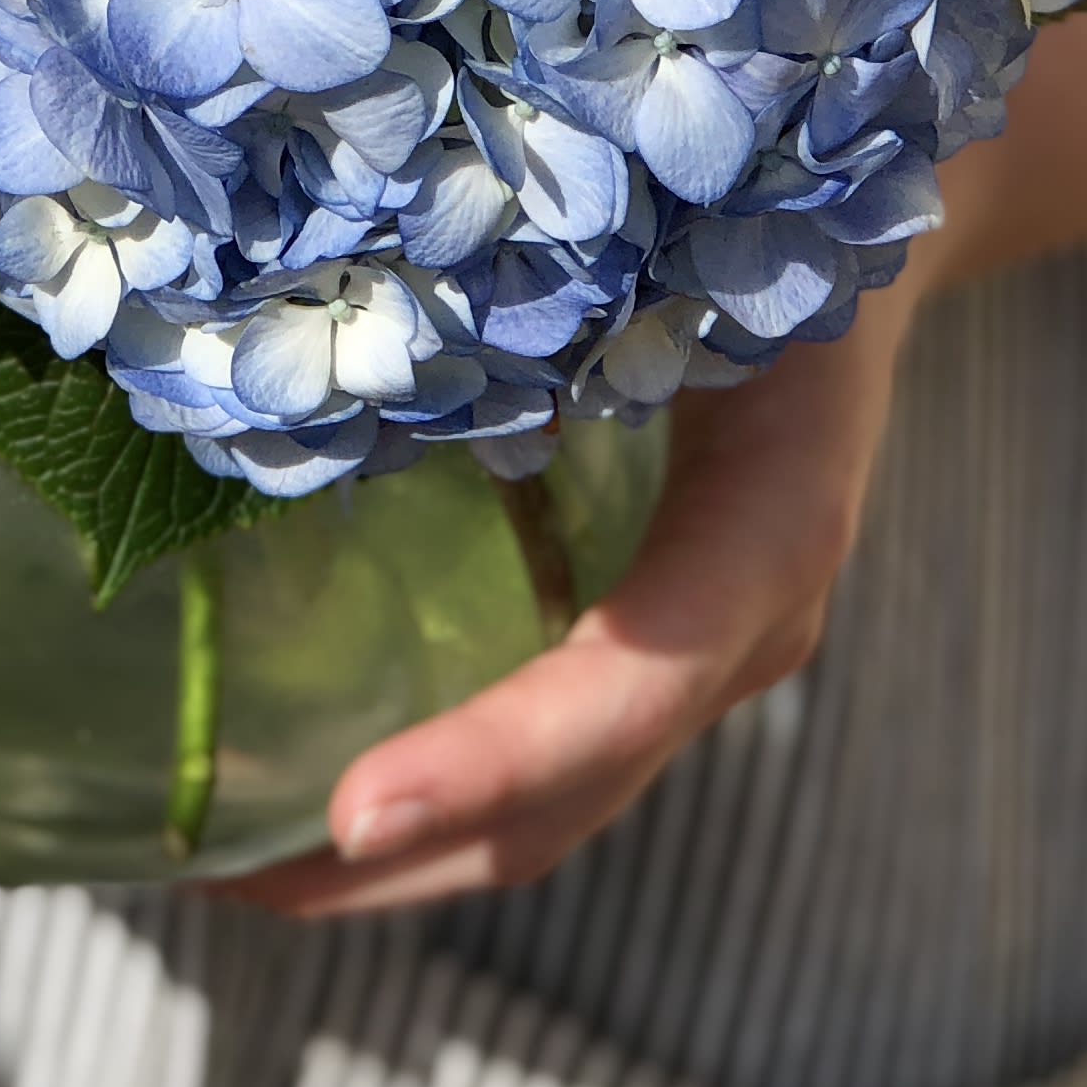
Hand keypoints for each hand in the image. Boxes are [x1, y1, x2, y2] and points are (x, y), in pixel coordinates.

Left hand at [233, 273, 921, 918]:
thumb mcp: (697, 235)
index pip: (630, 682)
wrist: (872, 227)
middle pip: (572, 796)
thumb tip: (365, 294)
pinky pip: (543, 745)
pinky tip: (294, 761)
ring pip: (553, 802)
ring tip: (219, 859)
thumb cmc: (769, 207)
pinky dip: (430, 776)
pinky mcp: (648, 630)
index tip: (352, 809)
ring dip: (397, 849)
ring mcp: (695, 648)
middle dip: (400, 859)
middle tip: (213, 879)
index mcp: (765, 531)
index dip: (495, 755)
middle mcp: (735, 624)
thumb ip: (575, 286)